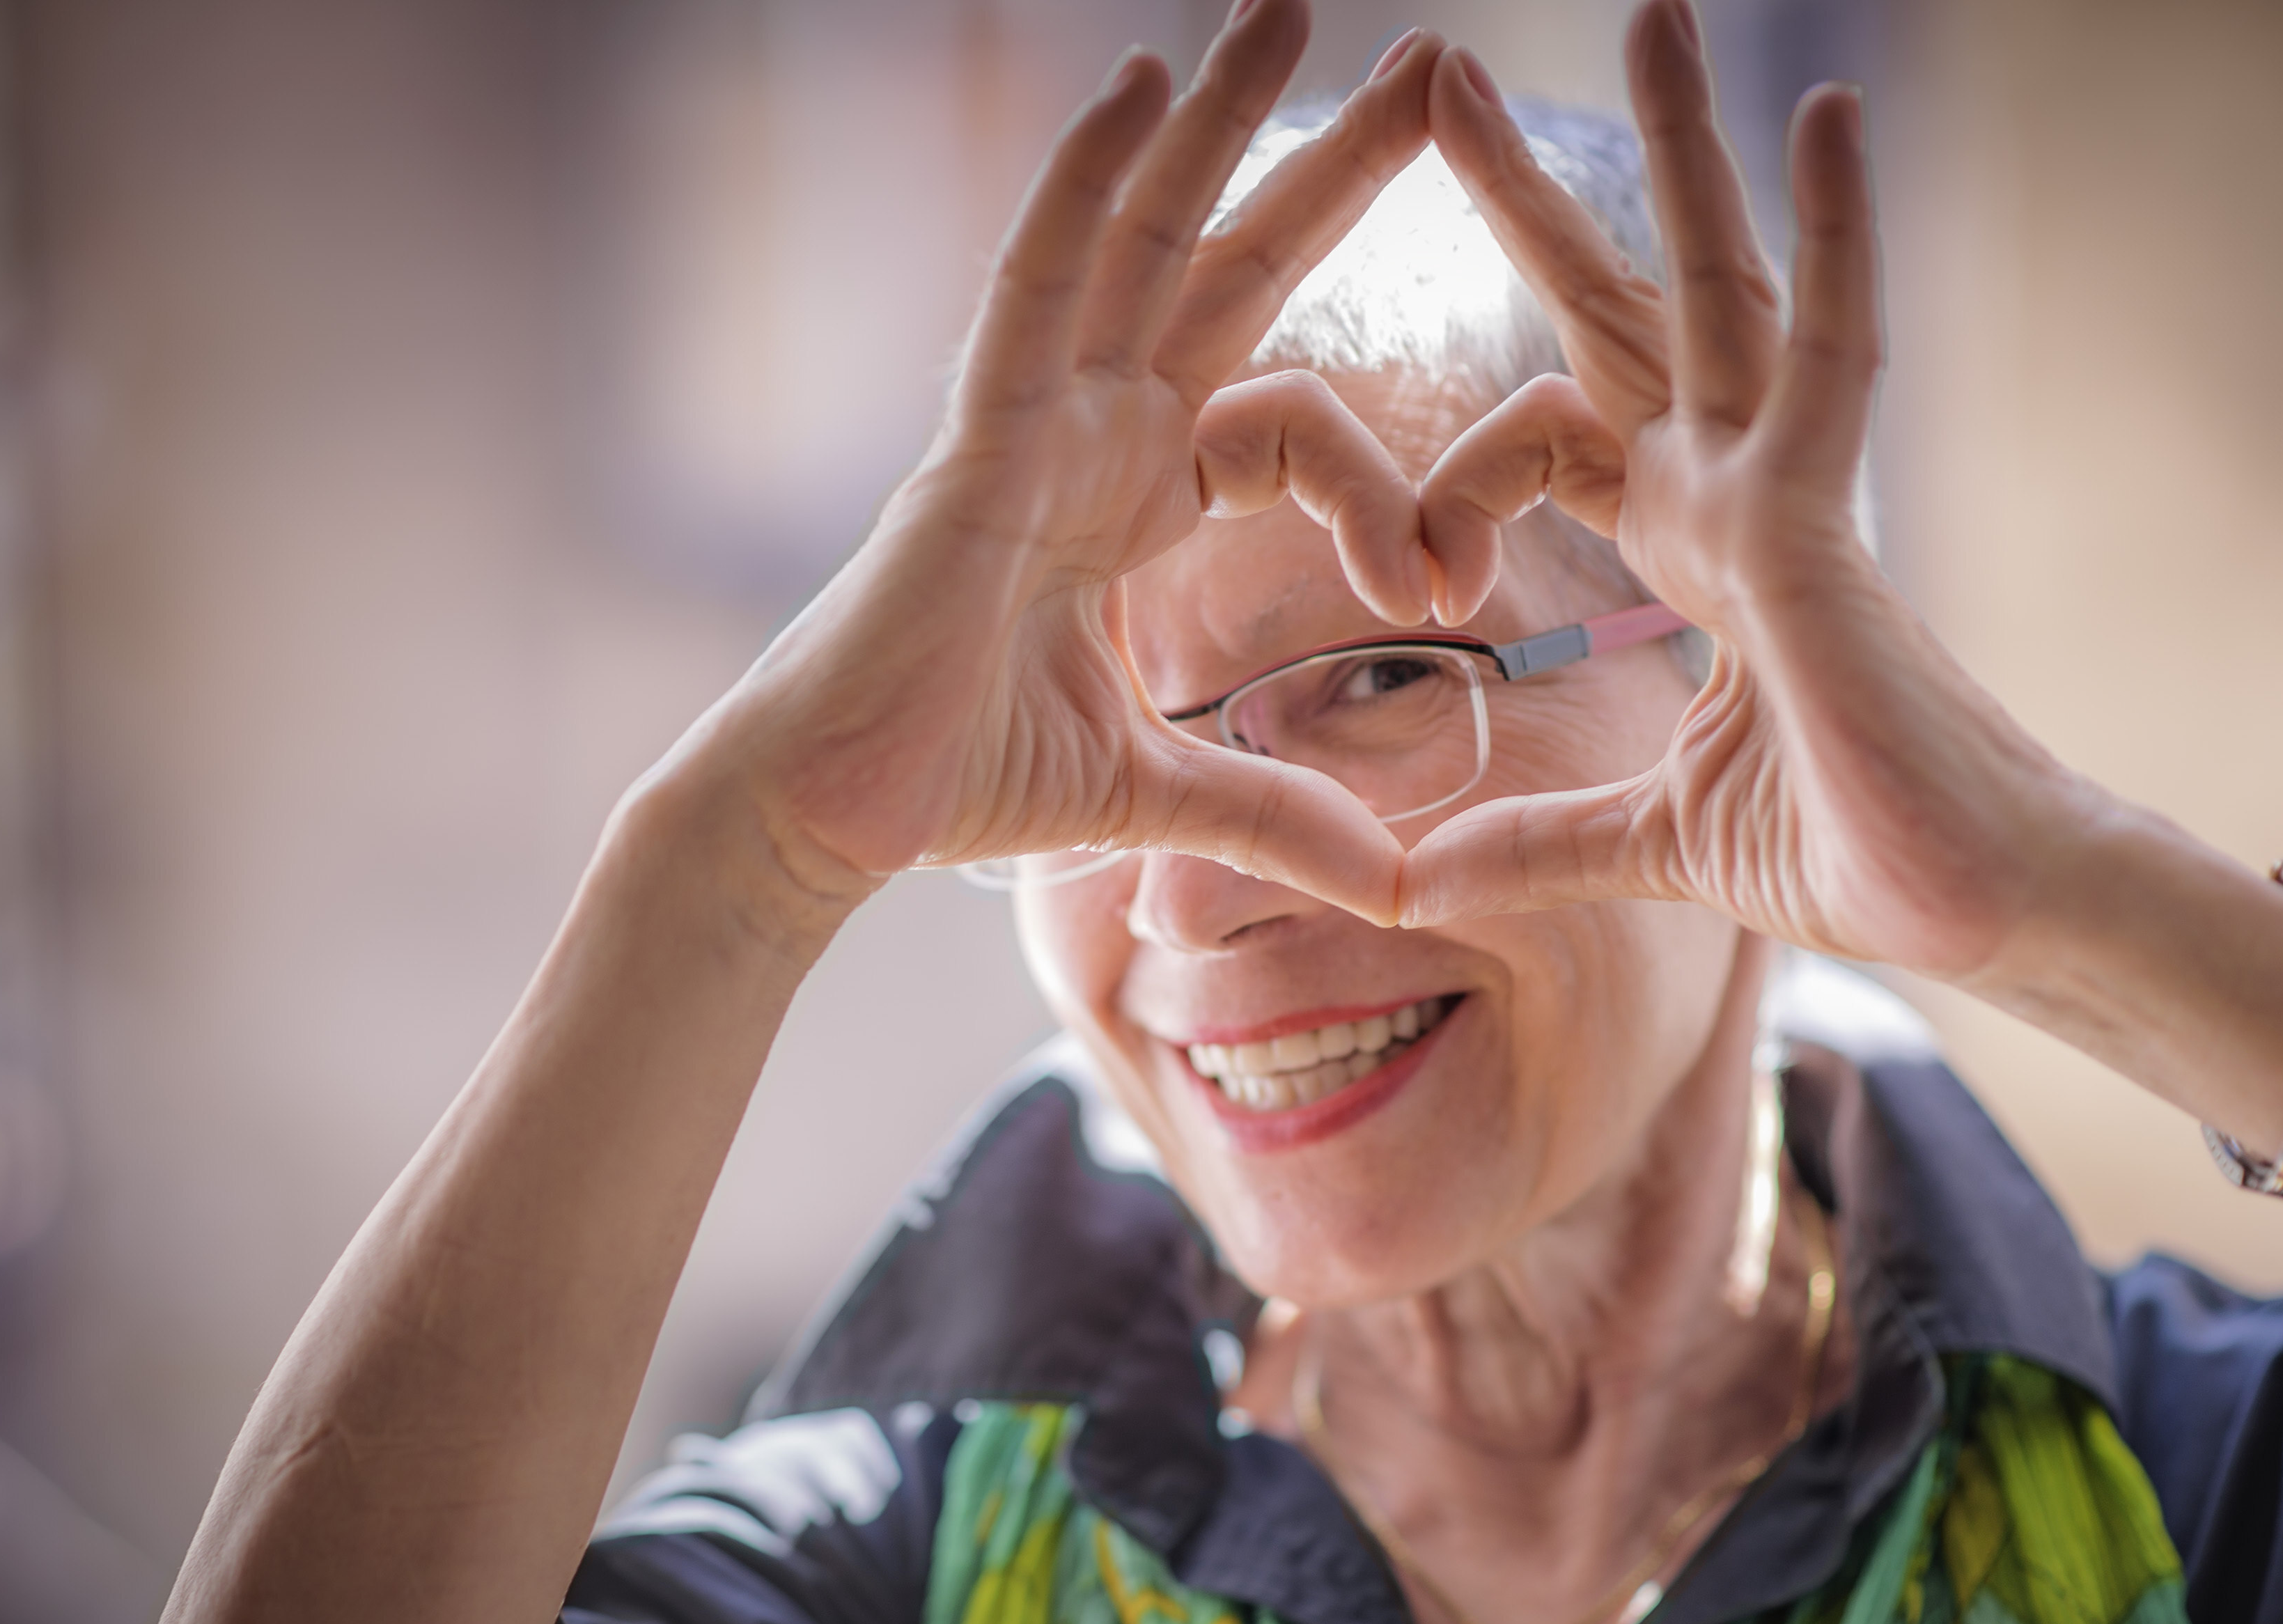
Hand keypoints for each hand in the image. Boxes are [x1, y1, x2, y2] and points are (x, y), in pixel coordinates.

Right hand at [696, 6, 1446, 931]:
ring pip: (1138, 238)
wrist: (832, 820)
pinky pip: (1033, 286)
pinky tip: (1133, 86)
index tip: (1450, 577)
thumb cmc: (957, 781)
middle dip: (1328, 166)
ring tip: (1290, 5)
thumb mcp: (1157, 791)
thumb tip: (1392, 878)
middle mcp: (1091, 432)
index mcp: (1136, 497)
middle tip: (1433, 63)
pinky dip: (1082, 185)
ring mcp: (1031, 420)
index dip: (1386, 483)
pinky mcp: (974, 440)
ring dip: (1213, 119)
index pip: (1293, 421)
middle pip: (1230, 265)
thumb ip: (1274, 813)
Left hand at [1398, 3, 2097, 983]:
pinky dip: (1832, 235)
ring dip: (1680, 152)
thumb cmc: (1854, 857)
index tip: (1403, 576)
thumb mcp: (1643, 842)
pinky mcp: (1830, 527)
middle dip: (1536, 202)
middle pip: (1622, 314)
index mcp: (1693, 554)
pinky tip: (1819, 111)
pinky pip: (1830, 352)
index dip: (1455, 482)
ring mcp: (1785, 498)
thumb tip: (1409, 884)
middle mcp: (1735, 498)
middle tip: (1452, 80)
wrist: (1979, 914)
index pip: (1552, 443)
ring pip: (1721, 288)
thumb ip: (1532, 842)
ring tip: (1652, 12)